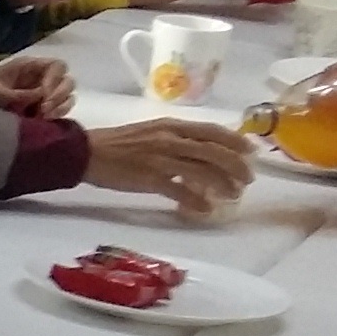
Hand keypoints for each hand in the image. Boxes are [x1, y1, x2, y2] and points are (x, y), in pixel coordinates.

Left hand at [0, 54, 75, 118]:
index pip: (56, 66)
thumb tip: (41, 96)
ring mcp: (42, 97)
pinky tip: (46, 122)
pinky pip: (59, 112)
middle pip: (66, 81)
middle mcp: (39, 80)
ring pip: (66, 97)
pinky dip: (58, 117)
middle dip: (59, 95)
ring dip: (60, 106)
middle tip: (43, 109)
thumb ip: (18, 94)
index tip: (44, 95)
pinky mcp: (41, 113)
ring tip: (44, 117)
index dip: (55, 79)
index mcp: (28, 68)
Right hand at [84, 119, 256, 216]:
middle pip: (214, 151)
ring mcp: (160, 158)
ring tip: (233, 195)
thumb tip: (199, 153)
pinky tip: (206, 209)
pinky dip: (196, 201)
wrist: (85, 152)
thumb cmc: (117, 144)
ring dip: (222, 184)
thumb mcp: (150, 132)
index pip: (212, 131)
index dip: (236, 141)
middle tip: (247, 180)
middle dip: (236, 166)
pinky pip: (180, 190)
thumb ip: (175, 140)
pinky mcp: (149, 178)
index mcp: (171, 125)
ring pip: (202, 170)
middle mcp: (170, 139)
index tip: (251, 152)